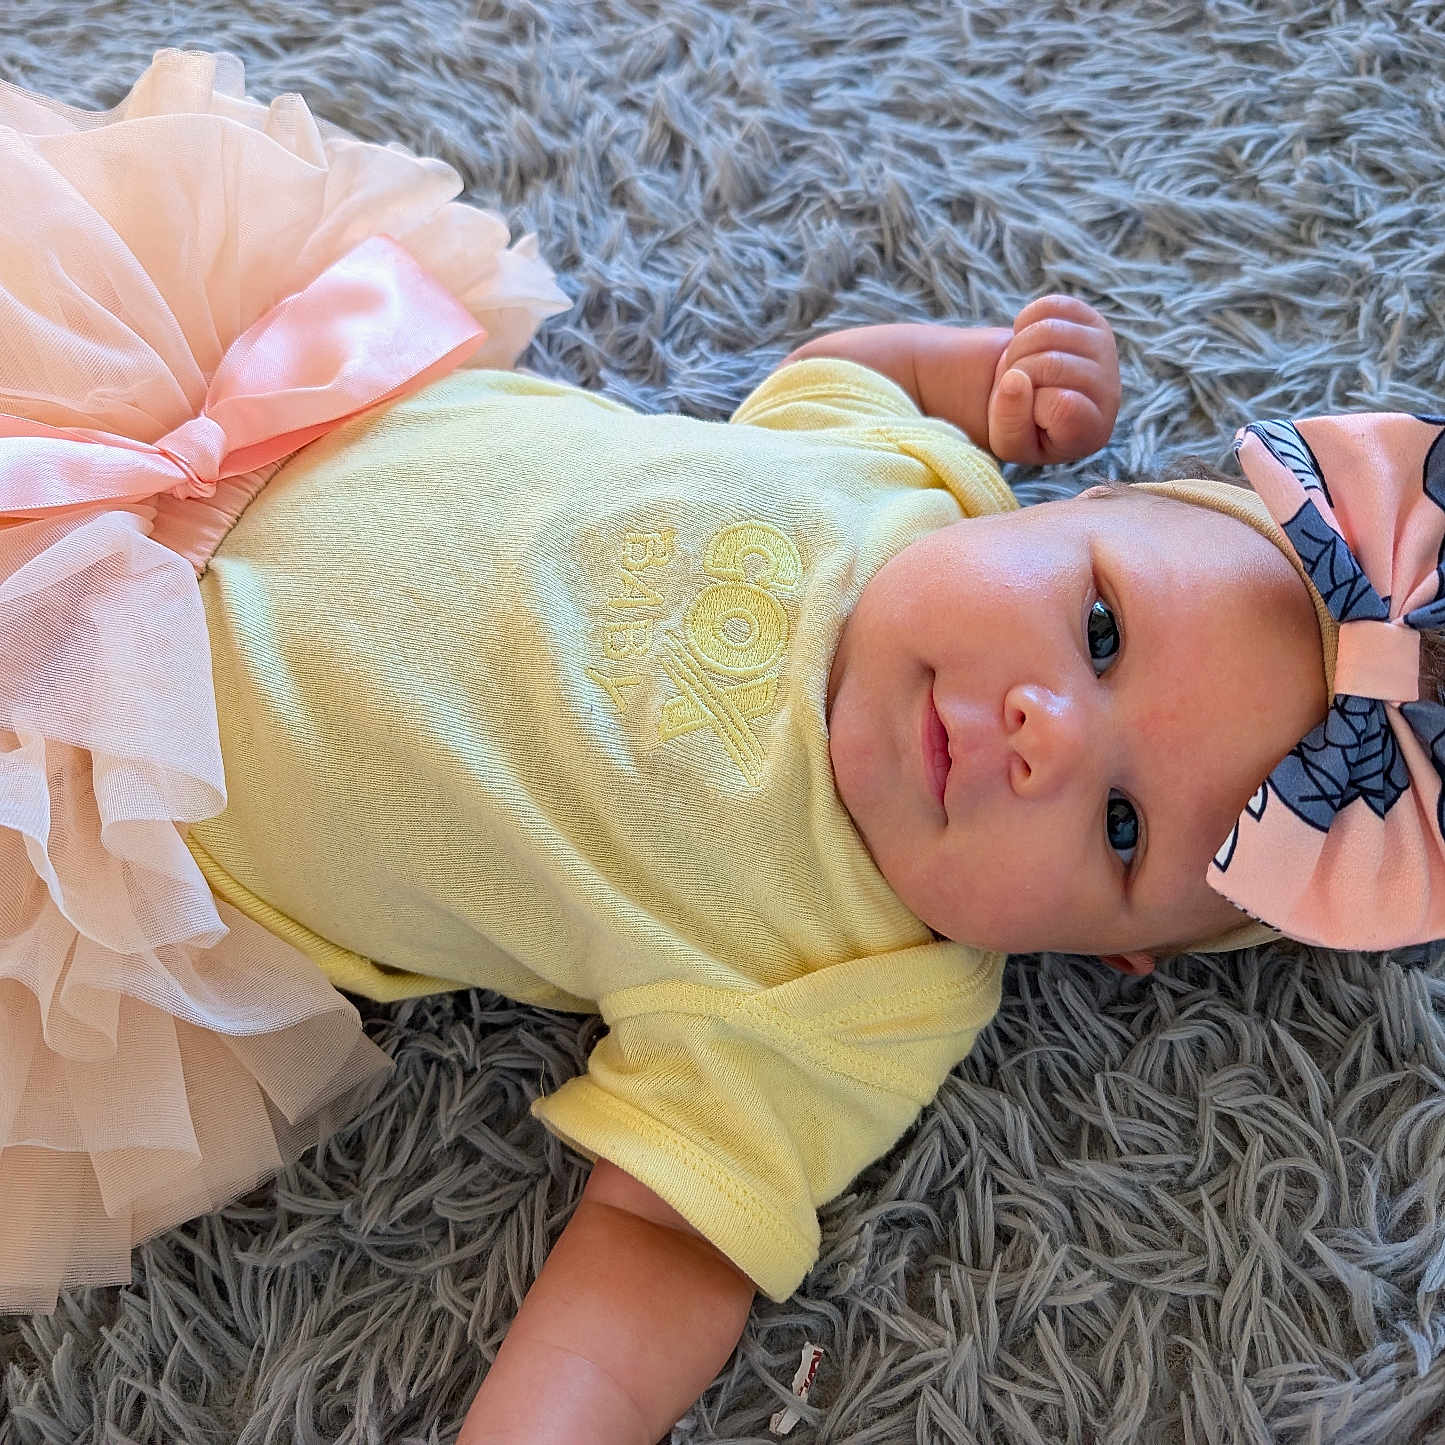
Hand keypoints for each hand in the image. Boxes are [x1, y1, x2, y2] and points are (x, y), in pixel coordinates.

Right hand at [985, 295, 1119, 464]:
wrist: (1028, 397)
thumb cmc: (1022, 426)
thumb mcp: (1009, 443)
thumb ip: (1011, 423)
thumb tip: (1015, 379)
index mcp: (1093, 431)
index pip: (1064, 407)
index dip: (1034, 408)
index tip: (1030, 416)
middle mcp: (1110, 390)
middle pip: (1052, 365)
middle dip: (1018, 374)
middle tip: (1016, 389)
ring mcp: (1104, 349)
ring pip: (1049, 331)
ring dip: (1017, 349)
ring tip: (1020, 367)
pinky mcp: (1091, 319)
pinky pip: (1050, 306)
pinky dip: (1025, 322)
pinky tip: (1029, 345)